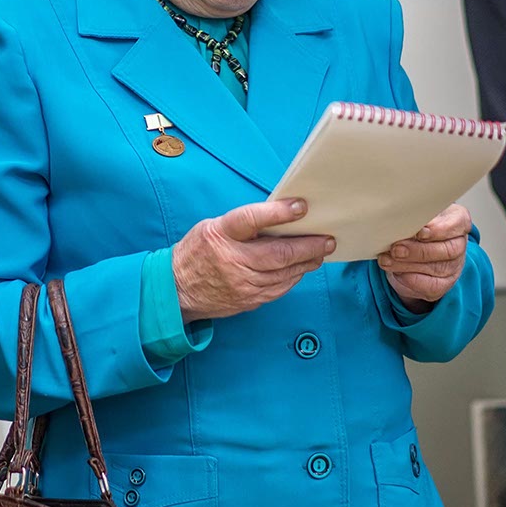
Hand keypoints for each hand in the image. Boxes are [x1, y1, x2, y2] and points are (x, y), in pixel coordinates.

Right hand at [172, 198, 333, 321]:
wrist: (178, 289)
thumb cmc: (197, 253)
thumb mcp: (212, 228)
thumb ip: (243, 224)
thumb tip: (279, 218)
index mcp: (221, 235)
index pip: (252, 219)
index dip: (278, 212)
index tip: (301, 207)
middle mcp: (233, 260)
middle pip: (279, 253)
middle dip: (308, 246)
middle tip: (327, 239)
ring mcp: (242, 283)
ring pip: (284, 273)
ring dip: (307, 262)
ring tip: (321, 252)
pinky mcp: (249, 299)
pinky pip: (280, 288)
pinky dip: (295, 277)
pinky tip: (302, 268)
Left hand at [379, 205, 472, 311]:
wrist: (407, 252)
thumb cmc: (412, 227)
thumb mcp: (412, 215)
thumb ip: (410, 217)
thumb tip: (395, 221)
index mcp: (457, 220)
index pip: (459, 223)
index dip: (440, 229)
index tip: (420, 232)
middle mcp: (459, 243)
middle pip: (448, 249)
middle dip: (418, 251)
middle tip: (396, 249)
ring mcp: (454, 265)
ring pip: (437, 268)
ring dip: (408, 265)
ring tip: (387, 260)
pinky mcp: (445, 283)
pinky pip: (431, 286)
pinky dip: (411, 280)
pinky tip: (396, 272)